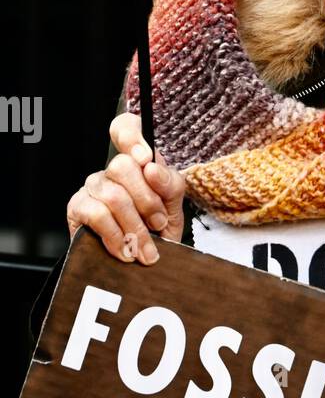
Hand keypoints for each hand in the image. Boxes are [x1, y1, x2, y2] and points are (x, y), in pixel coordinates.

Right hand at [66, 113, 185, 264]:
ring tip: (146, 248)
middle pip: (122, 165)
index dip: (131, 136)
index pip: (125, 128)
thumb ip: (170, 185)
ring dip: (135, 227)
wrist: (141, 268)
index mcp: (137, 162)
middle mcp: (112, 171)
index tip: (145, 158)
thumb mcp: (174, 209)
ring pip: (113, 195)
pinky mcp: (77, 208)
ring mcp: (93, 188)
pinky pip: (97, 215)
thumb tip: (151, 167)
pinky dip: (117, 237)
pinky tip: (126, 251)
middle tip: (159, 224)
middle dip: (147, 201)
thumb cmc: (157, 234)